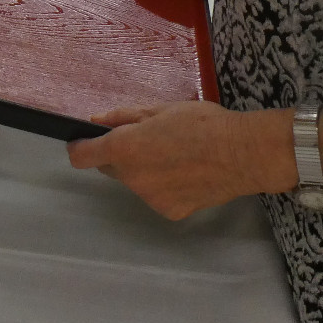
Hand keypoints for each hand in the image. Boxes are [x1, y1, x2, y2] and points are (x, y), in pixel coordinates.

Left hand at [67, 101, 296, 219]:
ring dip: (144, 170)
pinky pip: (156, 196)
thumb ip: (124, 117)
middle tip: (146, 140)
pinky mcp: (170, 212)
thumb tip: (98, 121)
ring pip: (135, 182)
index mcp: (125, 149)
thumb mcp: (159, 110)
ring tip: (174, 155)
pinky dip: (164, 186)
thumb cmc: (202, 124)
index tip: (82, 143)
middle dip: (119, 155)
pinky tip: (186, 173)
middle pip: (111, 168)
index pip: (82, 157)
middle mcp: (132, 178)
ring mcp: (150, 198)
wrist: (242, 154)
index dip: (79, 148)